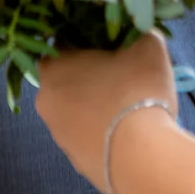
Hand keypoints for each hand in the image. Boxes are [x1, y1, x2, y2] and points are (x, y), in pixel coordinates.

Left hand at [34, 33, 178, 193]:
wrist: (141, 157)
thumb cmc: (137, 89)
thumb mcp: (148, 45)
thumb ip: (138, 32)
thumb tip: (137, 35)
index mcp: (54, 66)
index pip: (66, 42)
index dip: (91, 39)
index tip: (115, 43)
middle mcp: (46, 100)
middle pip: (69, 78)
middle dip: (93, 74)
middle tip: (125, 74)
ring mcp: (58, 135)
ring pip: (77, 109)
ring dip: (98, 104)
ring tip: (131, 105)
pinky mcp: (75, 161)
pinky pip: (88, 136)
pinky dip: (104, 131)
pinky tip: (128, 132)